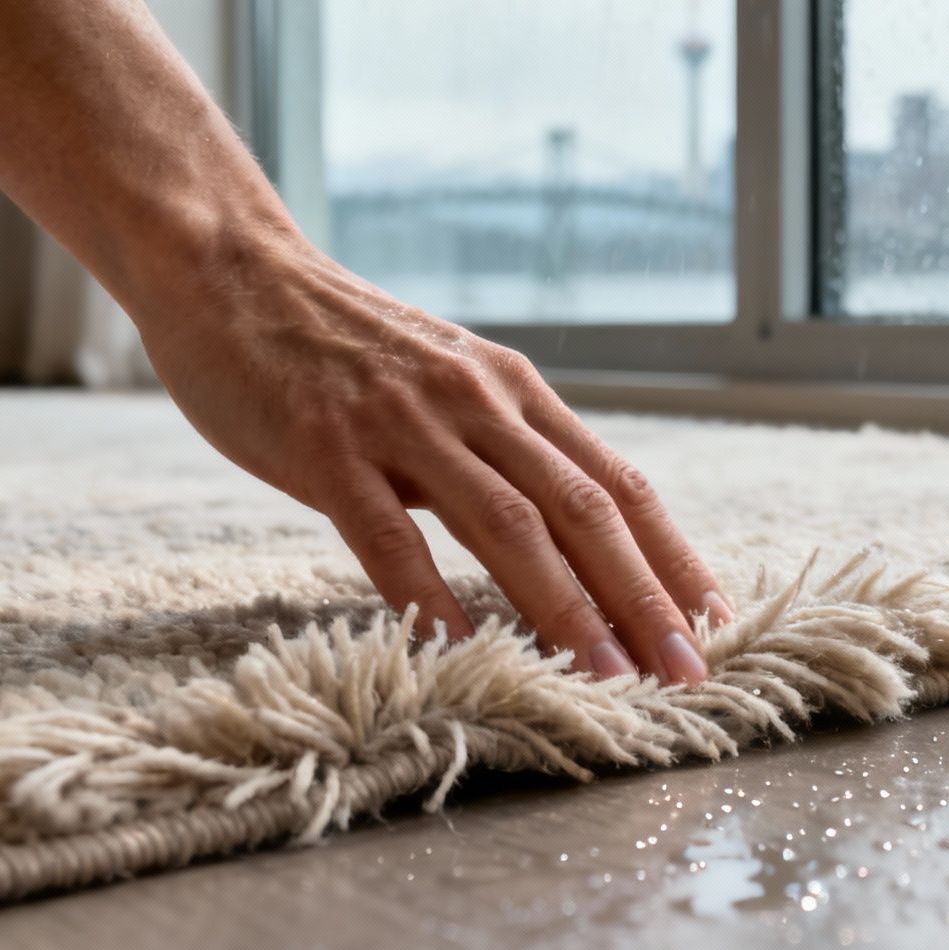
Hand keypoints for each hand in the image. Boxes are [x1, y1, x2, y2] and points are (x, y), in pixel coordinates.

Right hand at [137, 229, 728, 683]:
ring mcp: (404, 423)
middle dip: (644, 597)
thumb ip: (501, 447)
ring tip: (606, 678)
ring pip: (507, 525)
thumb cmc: (340, 345)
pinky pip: (388, 534)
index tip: (716, 624)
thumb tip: (569, 534)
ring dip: (566, 608)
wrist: (232, 270)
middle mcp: (477, 402)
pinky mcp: (326, 447)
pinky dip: (430, 597)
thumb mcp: (446, 381)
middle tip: (689, 672)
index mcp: (513, 390)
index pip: (617, 483)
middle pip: (584, 509)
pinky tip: (461, 650)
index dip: (671, 557)